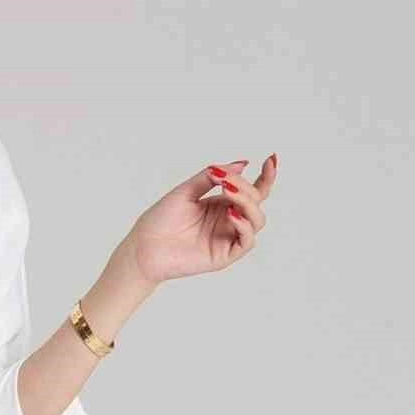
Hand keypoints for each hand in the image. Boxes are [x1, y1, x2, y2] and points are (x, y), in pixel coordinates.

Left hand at [119, 154, 276, 284]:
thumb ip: (211, 177)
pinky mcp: (225, 255)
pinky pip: (246, 241)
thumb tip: (240, 164)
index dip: (266, 176)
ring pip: (257, 220)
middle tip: (226, 181)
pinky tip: (231, 214)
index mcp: (222, 204)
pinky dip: (243, 225)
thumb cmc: (160, 219)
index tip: (271, 158)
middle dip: (247, 188)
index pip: (252, 190)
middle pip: (257, 202)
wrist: (143, 246)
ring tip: (229, 193)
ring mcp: (228, 238)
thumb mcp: (186, 190)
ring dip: (247, 203)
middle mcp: (228, 220)